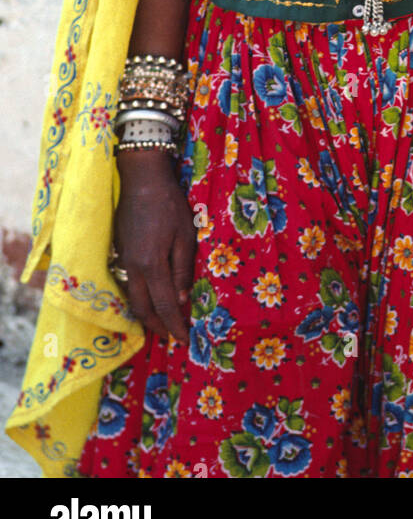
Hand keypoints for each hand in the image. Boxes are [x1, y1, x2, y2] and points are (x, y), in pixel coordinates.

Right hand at [113, 151, 195, 342]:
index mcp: (152, 264)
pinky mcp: (120, 251)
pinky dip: (140, 296)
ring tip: (162, 322)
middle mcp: (133, 267)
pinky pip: (128, 282)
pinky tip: (151, 296)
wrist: (141, 179)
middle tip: (172, 336)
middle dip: (157, 326)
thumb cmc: (169, 205)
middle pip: (142, 308)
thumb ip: (182, 270)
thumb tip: (182, 301)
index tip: (185, 339)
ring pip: (132, 297)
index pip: (164, 306)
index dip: (174, 325)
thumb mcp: (185, 235)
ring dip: (146, 314)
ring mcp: (123, 259)